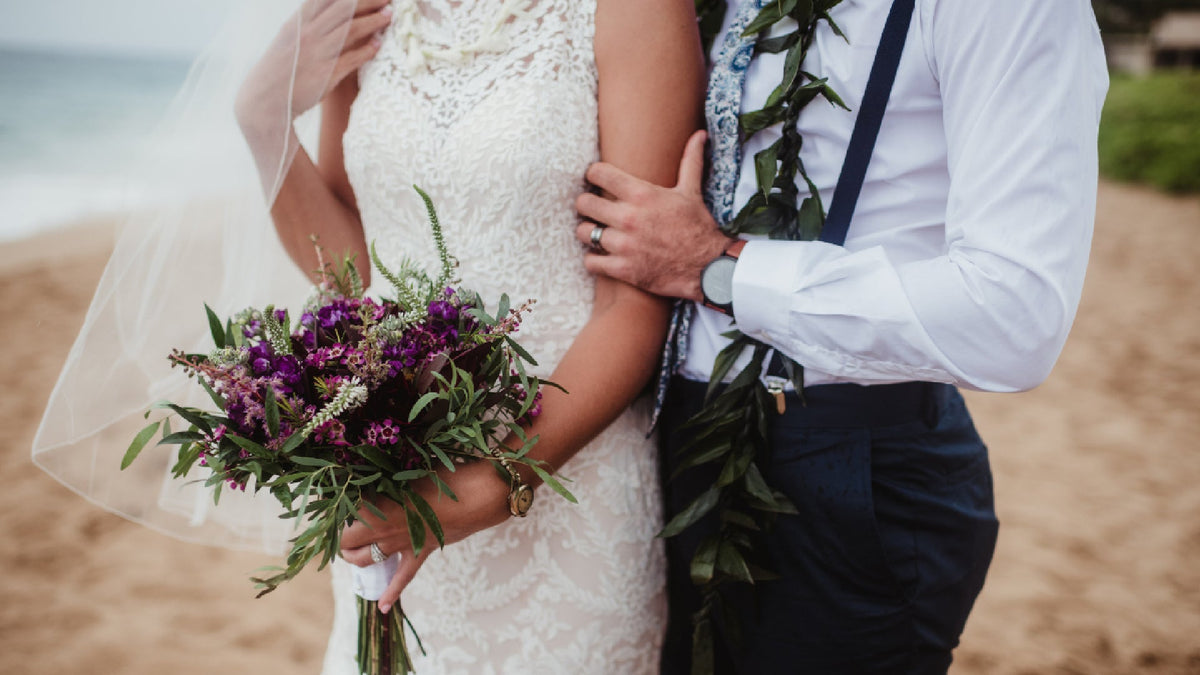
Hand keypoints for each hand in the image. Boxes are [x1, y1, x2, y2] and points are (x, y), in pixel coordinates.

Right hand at [236, 0, 391, 137]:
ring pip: (351, 30)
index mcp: (298, 22)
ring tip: (390, 15)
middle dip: (369, 0)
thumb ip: (307, 24)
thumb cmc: (279, 71)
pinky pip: (352, 59)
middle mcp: (308, 33)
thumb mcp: (288, 39)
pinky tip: (379, 45)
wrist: (265, 102)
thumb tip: (327, 11)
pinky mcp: (325, 74)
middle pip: (344, 9)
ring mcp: (317, 53)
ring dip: (374, 21)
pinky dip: (367, 50)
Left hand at [340, 460, 510, 612]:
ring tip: (355, 553)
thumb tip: (372, 472)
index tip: (338, 503)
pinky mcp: (420, 552)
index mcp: (377, 505)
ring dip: (359, 557)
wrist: (476, 495)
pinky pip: (403, 577)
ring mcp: (401, 544)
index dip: (337, 511)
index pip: (341, 516)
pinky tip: (382, 607)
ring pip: (368, 559)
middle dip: (342, 538)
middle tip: (344, 528)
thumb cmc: (443, 475)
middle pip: (348, 542)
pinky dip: (391, 592)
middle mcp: (383, 529)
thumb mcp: (408, 469)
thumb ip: (388, 476)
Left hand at [574, 130, 730, 300]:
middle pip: (584, 203)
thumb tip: (700, 134)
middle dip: (586, 204)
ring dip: (588, 232)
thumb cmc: (697, 227)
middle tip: (593, 208)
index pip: (598, 173)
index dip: (593, 175)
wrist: (707, 267)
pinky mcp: (622, 269)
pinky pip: (590, 261)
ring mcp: (624, 245)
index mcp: (642, 195)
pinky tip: (602, 255)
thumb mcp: (691, 191)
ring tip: (597, 232)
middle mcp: (629, 218)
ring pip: (584, 233)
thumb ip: (690, 161)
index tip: (596, 180)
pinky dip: (593, 259)